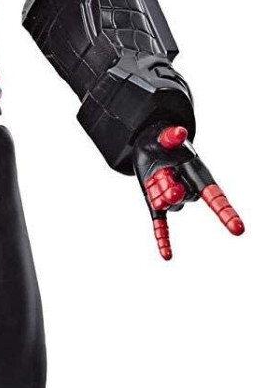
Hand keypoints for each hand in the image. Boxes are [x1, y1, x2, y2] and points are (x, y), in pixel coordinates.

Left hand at [133, 123, 243, 260]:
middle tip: (160, 170)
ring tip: (154, 175)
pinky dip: (163, 240)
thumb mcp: (167, 137)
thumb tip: (179, 131)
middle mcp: (190, 190)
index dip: (226, 213)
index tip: (238, 229)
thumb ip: (173, 136)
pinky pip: (162, 226)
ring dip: (157, 191)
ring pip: (168, 204)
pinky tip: (167, 256)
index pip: (216, 198)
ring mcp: (174, 198)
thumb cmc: (164, 140)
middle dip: (167, 185)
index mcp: (200, 175)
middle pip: (181, 198)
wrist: (149, 146)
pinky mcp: (158, 206)